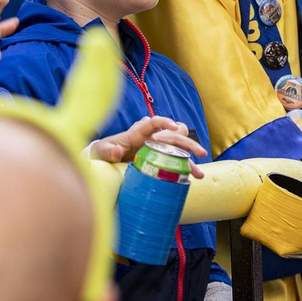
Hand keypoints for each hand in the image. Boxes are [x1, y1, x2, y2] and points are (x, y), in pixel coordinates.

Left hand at [89, 116, 206, 175]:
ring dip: (190, 160)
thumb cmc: (102, 152)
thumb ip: (109, 151)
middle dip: (187, 143)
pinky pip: (173, 163)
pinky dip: (183, 169)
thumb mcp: (101, 151)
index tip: (173, 126)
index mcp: (137, 133)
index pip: (153, 122)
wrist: (103, 160)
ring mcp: (155, 150)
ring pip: (177, 151)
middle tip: (200, 152)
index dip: (164, 122)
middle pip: (173, 136)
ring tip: (199, 174)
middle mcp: (150, 139)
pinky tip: (192, 178)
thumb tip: (118, 152)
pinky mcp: (157, 161)